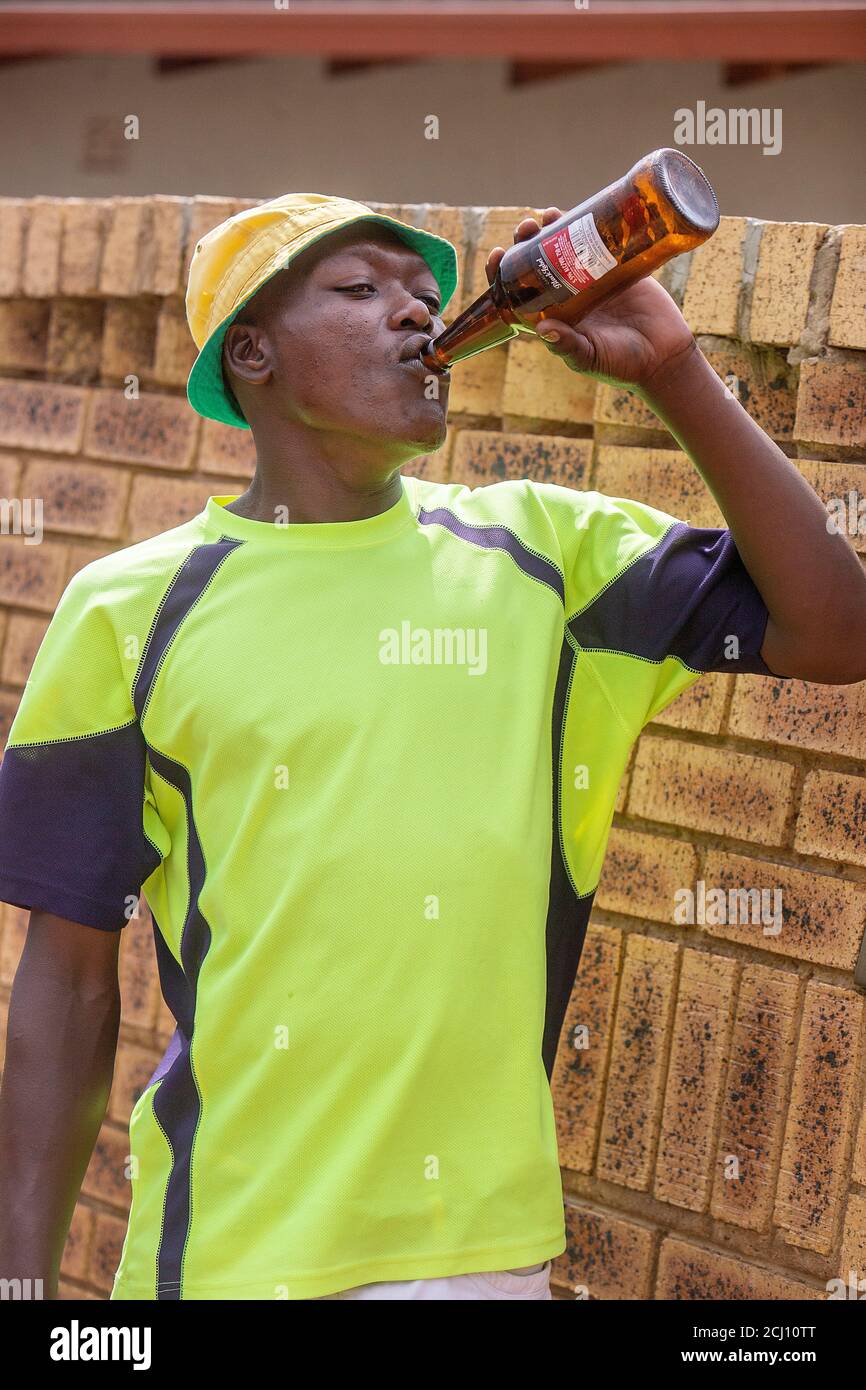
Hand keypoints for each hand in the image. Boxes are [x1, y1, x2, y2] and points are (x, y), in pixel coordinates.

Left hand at [485, 209, 698, 393]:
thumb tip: (543, 329)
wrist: (664, 356)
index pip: (518, 290)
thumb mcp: (590, 358)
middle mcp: (567, 294)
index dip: (504, 272)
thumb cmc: (621, 365)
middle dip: (527, 240)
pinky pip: (600, 240)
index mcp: (553, 315)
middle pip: (538, 260)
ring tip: (549, 214)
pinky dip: (589, 223)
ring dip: (553, 226)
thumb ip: (568, 346)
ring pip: (566, 245)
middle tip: (527, 227)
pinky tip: (581, 209)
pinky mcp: (618, 266)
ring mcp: (592, 277)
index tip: (498, 255)